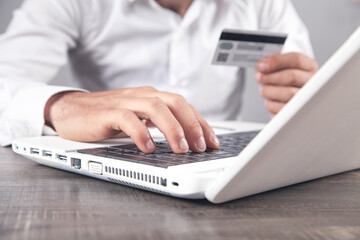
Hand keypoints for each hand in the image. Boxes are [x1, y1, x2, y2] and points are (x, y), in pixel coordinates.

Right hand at [44, 87, 219, 153]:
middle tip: (200, 147)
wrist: (71, 110)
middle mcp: (141, 96)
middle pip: (175, 102)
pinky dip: (140, 133)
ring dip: (172, 128)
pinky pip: (127, 119)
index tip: (212, 142)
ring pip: (155, 107)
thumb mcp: (139, 119)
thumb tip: (184, 140)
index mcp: (152, 97)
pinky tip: (148, 148)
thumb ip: (158, 124)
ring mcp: (124, 102)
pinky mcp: (107, 113)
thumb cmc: (107, 117)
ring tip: (180, 149)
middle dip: (192, 125)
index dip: (201, 123)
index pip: (183, 106)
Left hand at [255, 52, 317, 114]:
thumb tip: (262, 66)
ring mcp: (308, 98)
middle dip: (270, 76)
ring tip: (263, 90)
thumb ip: (273, 65)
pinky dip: (271, 104)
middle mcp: (312, 82)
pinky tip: (270, 101)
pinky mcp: (299, 112)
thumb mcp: (282, 69)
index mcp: (309, 67)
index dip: (277, 61)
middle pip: (292, 76)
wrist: (290, 98)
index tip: (262, 65)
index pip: (297, 59)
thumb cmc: (285, 81)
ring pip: (289, 93)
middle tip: (258, 77)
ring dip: (269, 91)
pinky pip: (283, 109)